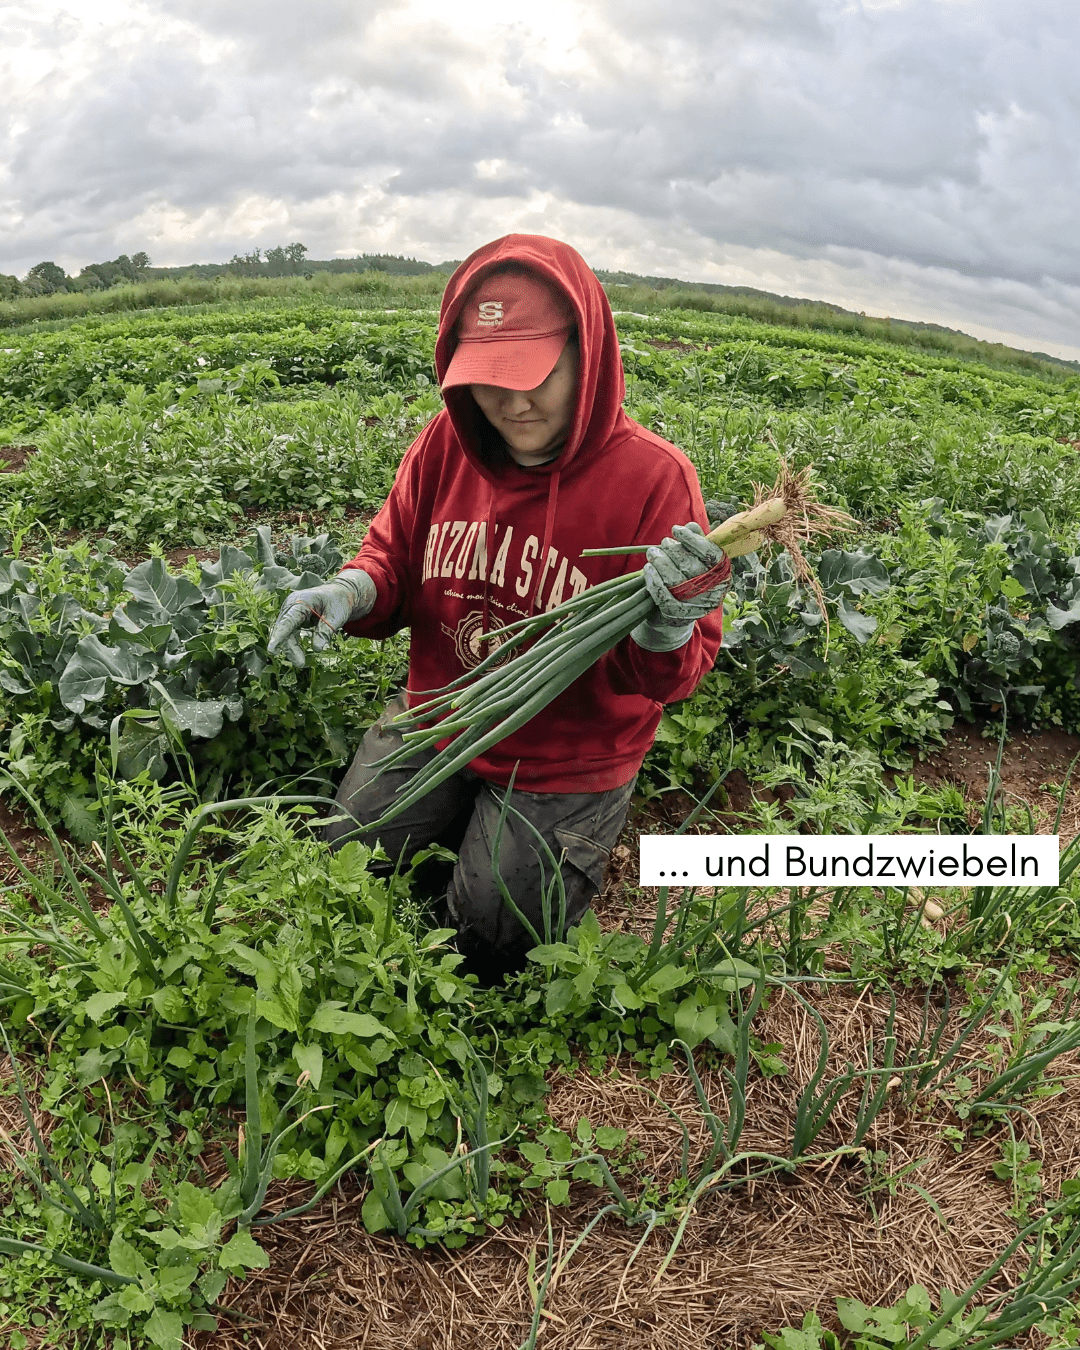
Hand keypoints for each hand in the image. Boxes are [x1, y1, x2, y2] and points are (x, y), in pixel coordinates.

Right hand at [267, 570, 375, 667]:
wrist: (338, 594)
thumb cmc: (338, 602)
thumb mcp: (336, 616)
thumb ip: (325, 631)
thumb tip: (316, 649)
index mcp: (301, 601)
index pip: (288, 620)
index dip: (280, 636)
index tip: (272, 650)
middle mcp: (291, 605)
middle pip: (284, 628)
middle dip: (290, 647)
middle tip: (301, 664)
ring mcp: (290, 612)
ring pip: (285, 633)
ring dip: (291, 648)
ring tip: (301, 663)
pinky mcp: (293, 618)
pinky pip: (289, 633)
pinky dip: (294, 644)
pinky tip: (299, 656)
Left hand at [631, 523, 730, 652]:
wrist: (676, 616)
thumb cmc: (688, 581)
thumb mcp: (697, 562)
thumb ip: (696, 543)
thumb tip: (690, 526)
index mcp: (721, 576)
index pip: (711, 554)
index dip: (693, 539)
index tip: (677, 529)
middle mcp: (712, 593)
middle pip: (691, 566)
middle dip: (673, 550)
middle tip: (663, 543)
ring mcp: (694, 606)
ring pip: (675, 580)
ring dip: (660, 561)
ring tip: (652, 552)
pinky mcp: (677, 615)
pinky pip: (663, 595)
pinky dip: (653, 579)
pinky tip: (648, 569)